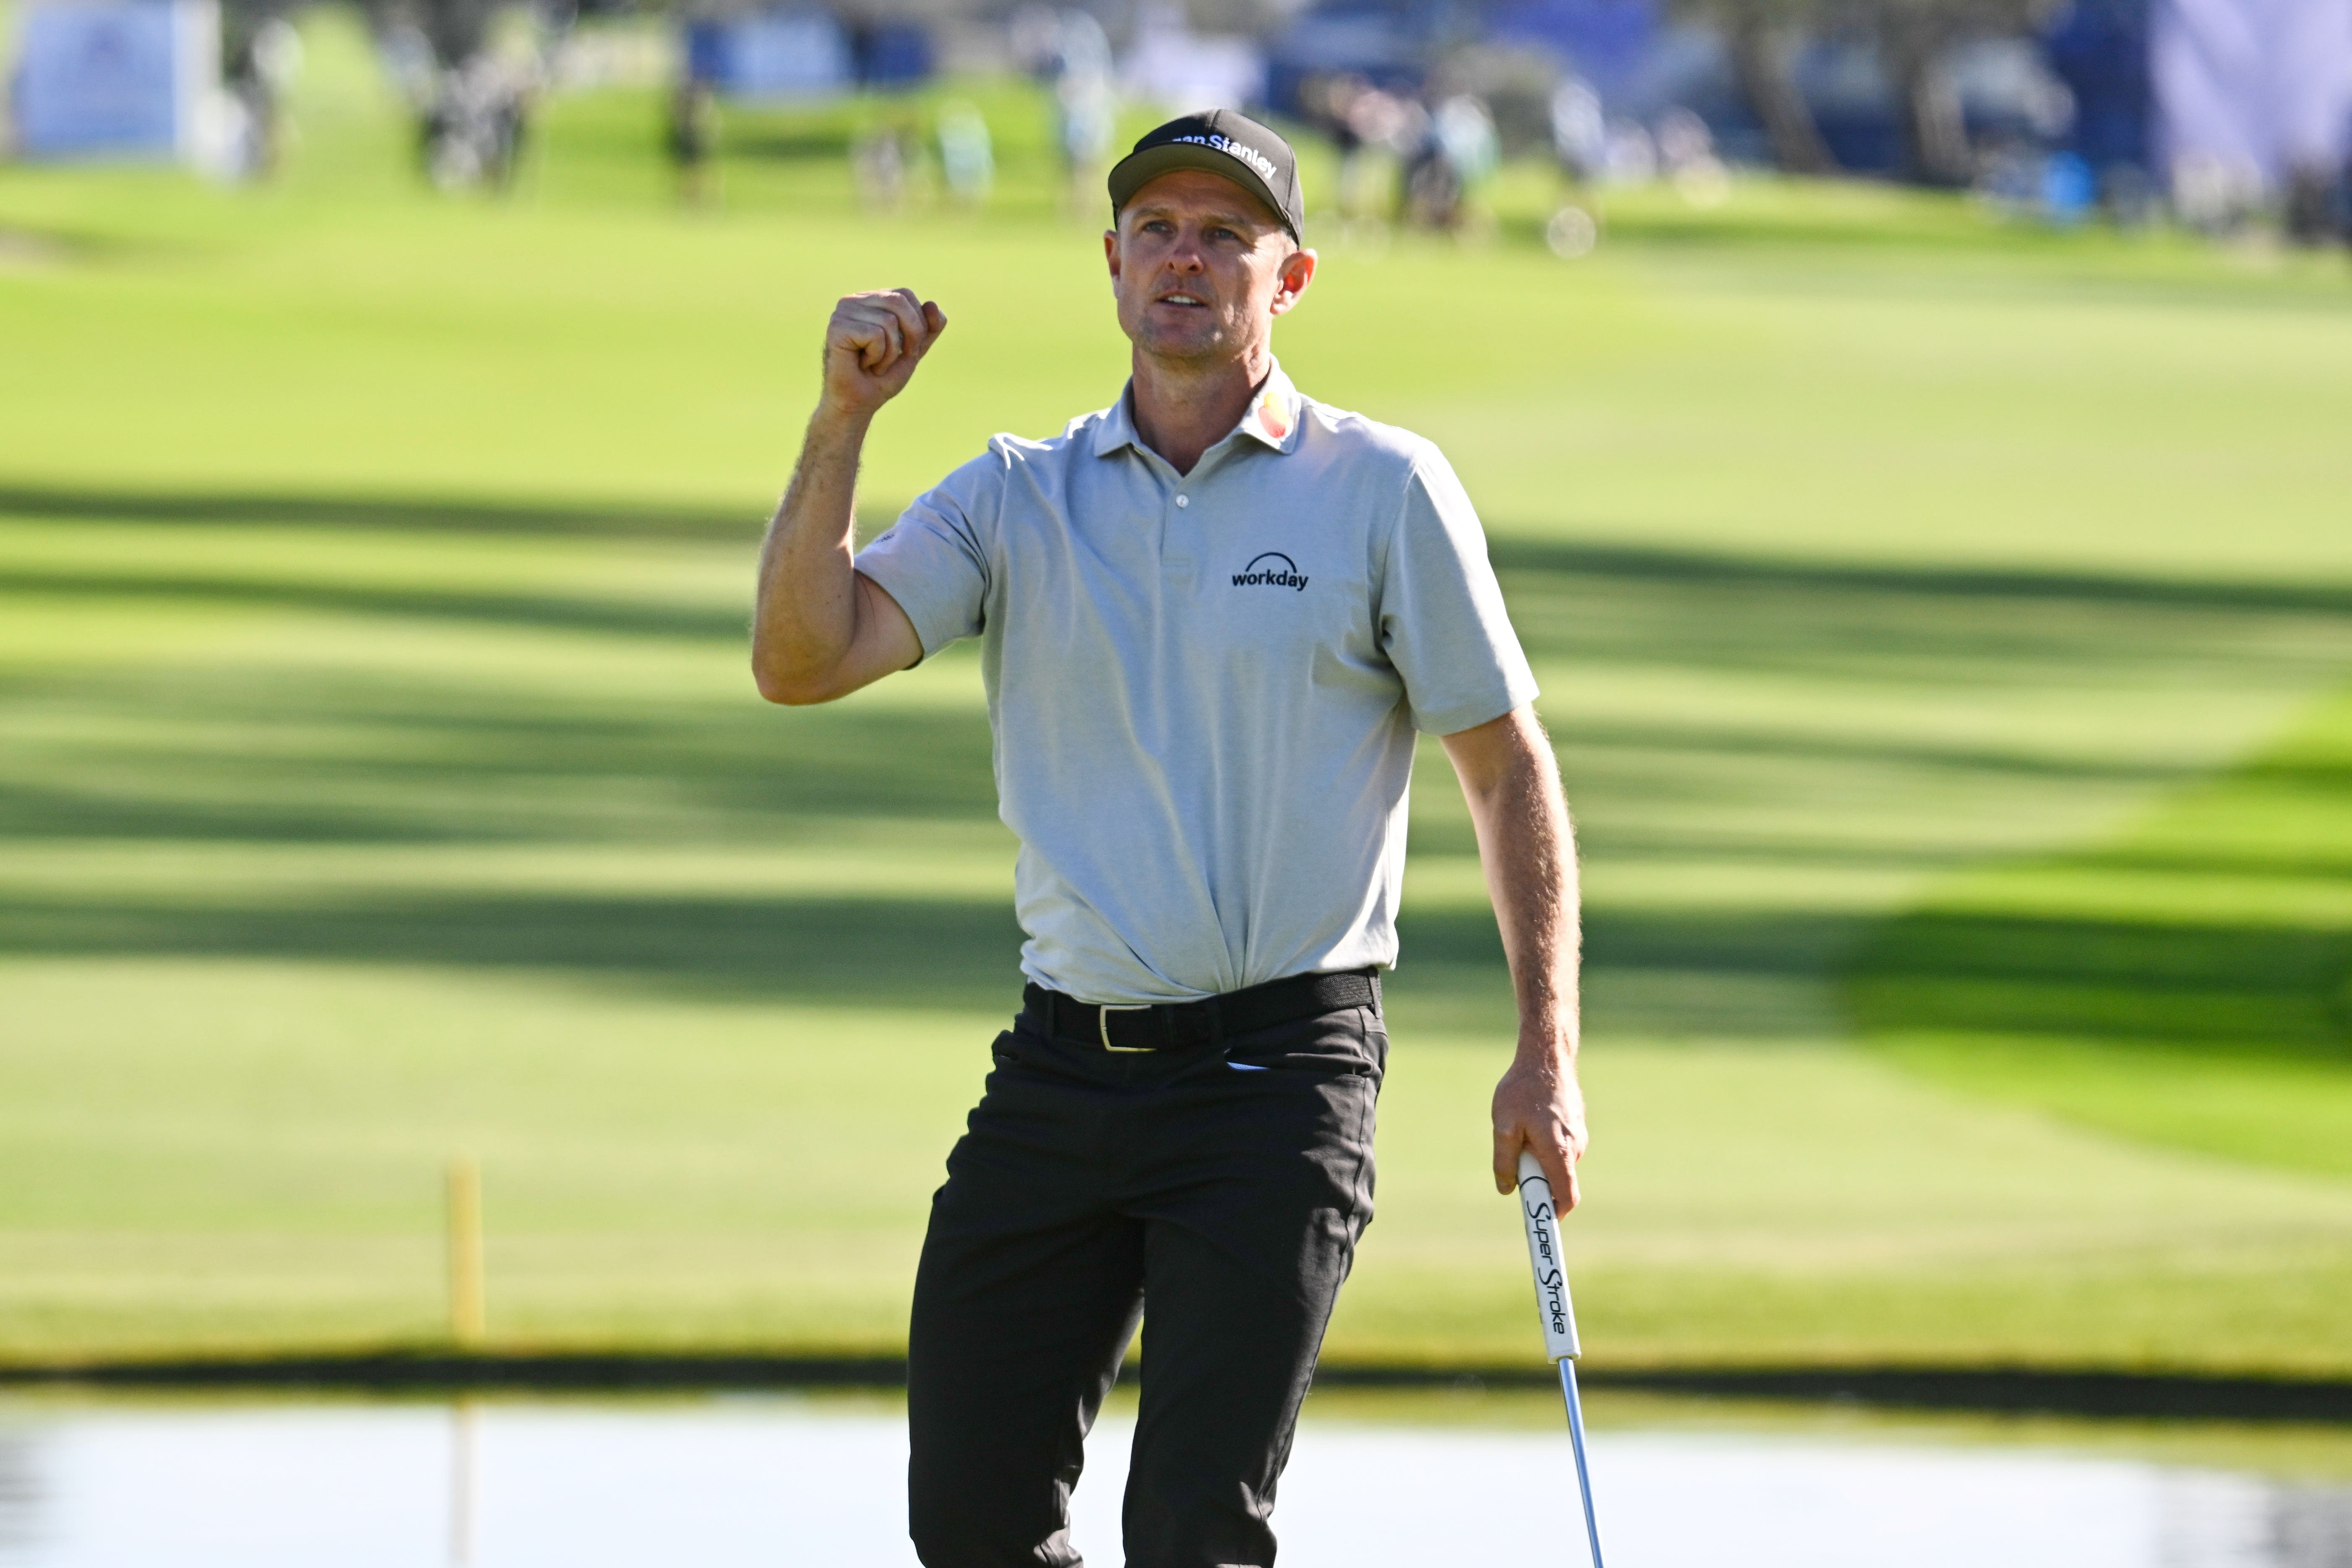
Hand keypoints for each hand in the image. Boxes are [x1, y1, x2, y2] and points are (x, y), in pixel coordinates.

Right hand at [821, 288, 946, 417]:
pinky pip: (874, 335)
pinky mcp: (836, 327)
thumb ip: (928, 328)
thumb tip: (932, 303)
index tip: (906, 348)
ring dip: (889, 352)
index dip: (917, 323)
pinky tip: (862, 364)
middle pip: (899, 301)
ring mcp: (843, 311)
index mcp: (871, 299)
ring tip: (873, 363)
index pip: (906, 294)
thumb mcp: (914, 349)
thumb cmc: (882, 376)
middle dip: (910, 334)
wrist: (859, 403)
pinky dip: (876, 356)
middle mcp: (854, 299)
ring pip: (888, 320)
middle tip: (895, 357)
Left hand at [1491, 1050, 1587, 1209]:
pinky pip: (1560, 1148)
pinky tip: (1531, 1122)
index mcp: (1559, 1152)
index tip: (1541, 1225)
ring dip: (1539, 1160)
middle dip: (1538, 1182)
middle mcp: (1575, 1147)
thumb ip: (1504, 1161)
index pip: (1566, 1197)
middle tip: (1516, 1165)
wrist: (1547, 1057)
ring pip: (1558, 1163)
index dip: (1554, 1215)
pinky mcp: (1576, 1126)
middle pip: (1559, 1182)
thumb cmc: (1522, 1090)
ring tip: (1521, 1131)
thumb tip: (1506, 1189)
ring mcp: (1578, 1136)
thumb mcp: (1503, 1126)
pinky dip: (1545, 1146)